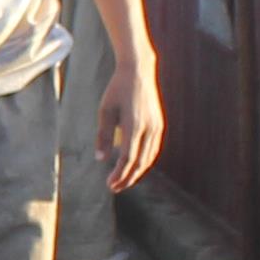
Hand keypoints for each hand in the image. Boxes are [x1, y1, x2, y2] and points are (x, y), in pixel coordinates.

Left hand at [96, 53, 163, 191]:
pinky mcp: (159, 124)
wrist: (139, 71)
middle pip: (140, 162)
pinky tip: (136, 166)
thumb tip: (101, 159)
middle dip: (128, 178)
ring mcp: (157, 127)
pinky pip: (154, 149)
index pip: (128, 158)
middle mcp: (149, 128)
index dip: (119, 174)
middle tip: (115, 188)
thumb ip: (103, 135)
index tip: (110, 184)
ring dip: (137, 172)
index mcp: (134, 125)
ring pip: (149, 158)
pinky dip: (146, 161)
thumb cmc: (117, 90)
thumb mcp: (105, 110)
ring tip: (124, 181)